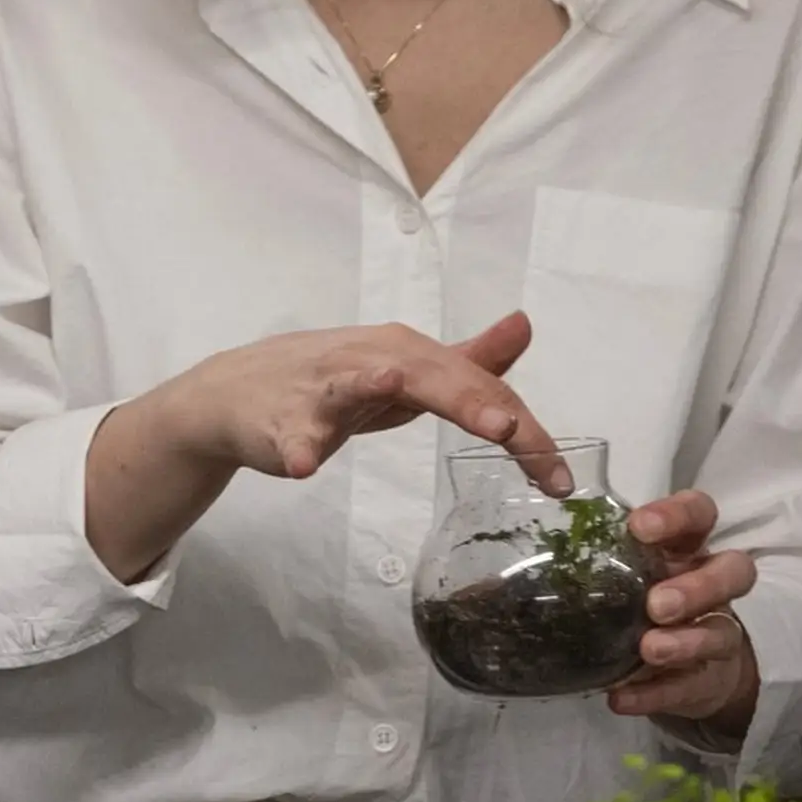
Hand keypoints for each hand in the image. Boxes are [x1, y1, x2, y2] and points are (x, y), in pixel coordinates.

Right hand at [87, 317, 561, 582]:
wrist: (240, 392)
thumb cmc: (333, 382)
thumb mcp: (409, 369)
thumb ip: (469, 360)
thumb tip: (525, 323)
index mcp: (409, 352)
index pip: (479, 388)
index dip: (523, 430)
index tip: (560, 478)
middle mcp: (370, 359)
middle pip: (430, 379)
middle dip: (468, 401)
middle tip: (508, 430)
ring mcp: (322, 388)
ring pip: (351, 384)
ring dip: (369, 383)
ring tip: (392, 382)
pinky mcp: (282, 421)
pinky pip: (290, 436)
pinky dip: (297, 448)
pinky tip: (304, 463)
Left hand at [609, 488, 758, 734]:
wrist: (685, 667)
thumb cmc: (643, 601)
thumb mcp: (624, 575)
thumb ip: (594, 566)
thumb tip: (516, 567)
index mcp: (688, 549)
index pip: (699, 515)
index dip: (678, 516)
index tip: (640, 528)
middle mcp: (713, 586)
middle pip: (734, 571)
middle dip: (697, 587)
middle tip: (656, 605)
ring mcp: (717, 633)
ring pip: (721, 632)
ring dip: (685, 642)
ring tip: (649, 650)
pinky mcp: (708, 680)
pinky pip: (688, 687)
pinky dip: (655, 695)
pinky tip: (622, 698)